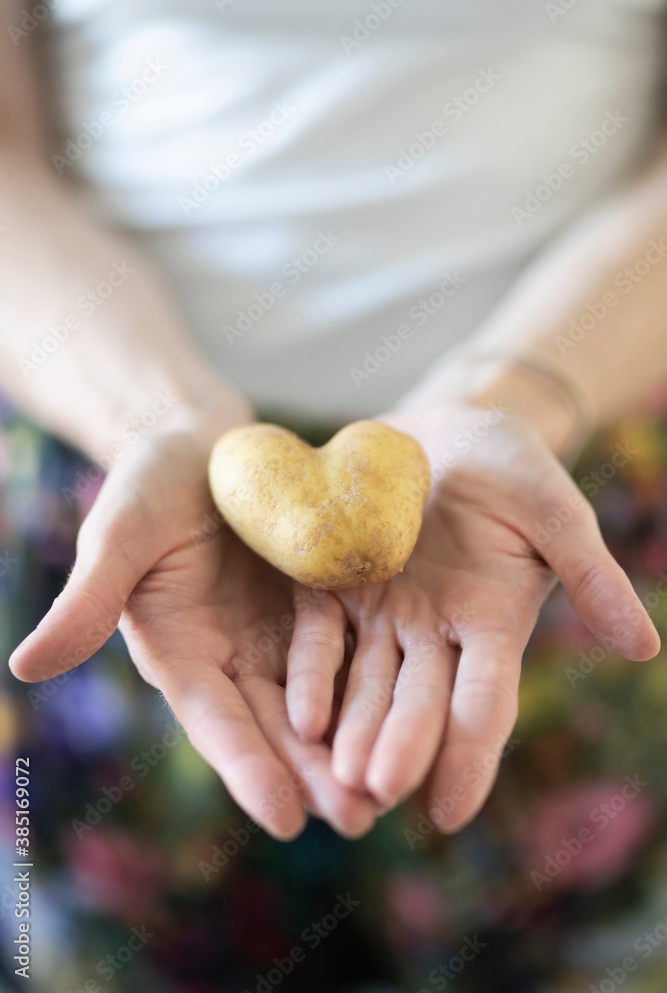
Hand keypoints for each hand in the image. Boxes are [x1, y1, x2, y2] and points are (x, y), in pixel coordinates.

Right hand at [8, 418, 377, 839]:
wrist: (204, 442)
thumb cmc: (150, 482)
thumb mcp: (121, 532)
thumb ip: (88, 599)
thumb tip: (25, 667)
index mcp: (179, 651)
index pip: (215, 719)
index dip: (247, 767)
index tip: (285, 819)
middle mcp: (232, 655)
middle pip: (274, 724)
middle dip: (313, 774)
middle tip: (359, 820)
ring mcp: (278, 632)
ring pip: (319, 699)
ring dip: (353, 744)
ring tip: (394, 789)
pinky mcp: (317, 603)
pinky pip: (352, 645)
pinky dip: (375, 681)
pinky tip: (413, 709)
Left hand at [285, 404, 659, 830]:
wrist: (450, 432)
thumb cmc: (514, 470)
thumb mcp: (556, 514)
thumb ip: (590, 577)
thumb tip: (645, 649)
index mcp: (492, 624)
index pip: (483, 701)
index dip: (470, 754)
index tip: (450, 812)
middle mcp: (434, 632)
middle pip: (417, 701)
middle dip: (399, 747)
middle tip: (376, 792)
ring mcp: (381, 612)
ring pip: (366, 681)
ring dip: (351, 729)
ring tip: (334, 777)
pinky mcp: (334, 582)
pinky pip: (320, 633)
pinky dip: (313, 672)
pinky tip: (298, 715)